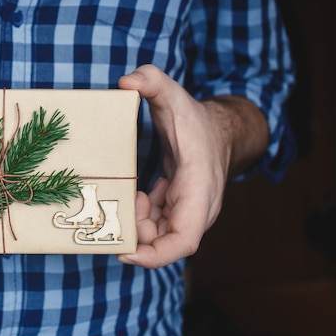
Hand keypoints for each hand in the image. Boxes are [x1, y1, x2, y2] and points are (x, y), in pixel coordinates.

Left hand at [117, 64, 266, 267]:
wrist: (218, 130)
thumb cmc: (195, 118)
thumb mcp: (174, 94)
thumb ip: (152, 81)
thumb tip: (126, 81)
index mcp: (199, 190)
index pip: (184, 240)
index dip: (155, 255)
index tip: (125, 251)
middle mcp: (198, 209)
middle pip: (164, 243)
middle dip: (135, 234)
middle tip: (117, 208)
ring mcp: (189, 212)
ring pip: (159, 236)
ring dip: (136, 224)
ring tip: (128, 196)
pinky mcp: (179, 209)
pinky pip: (157, 226)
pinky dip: (140, 217)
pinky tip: (135, 195)